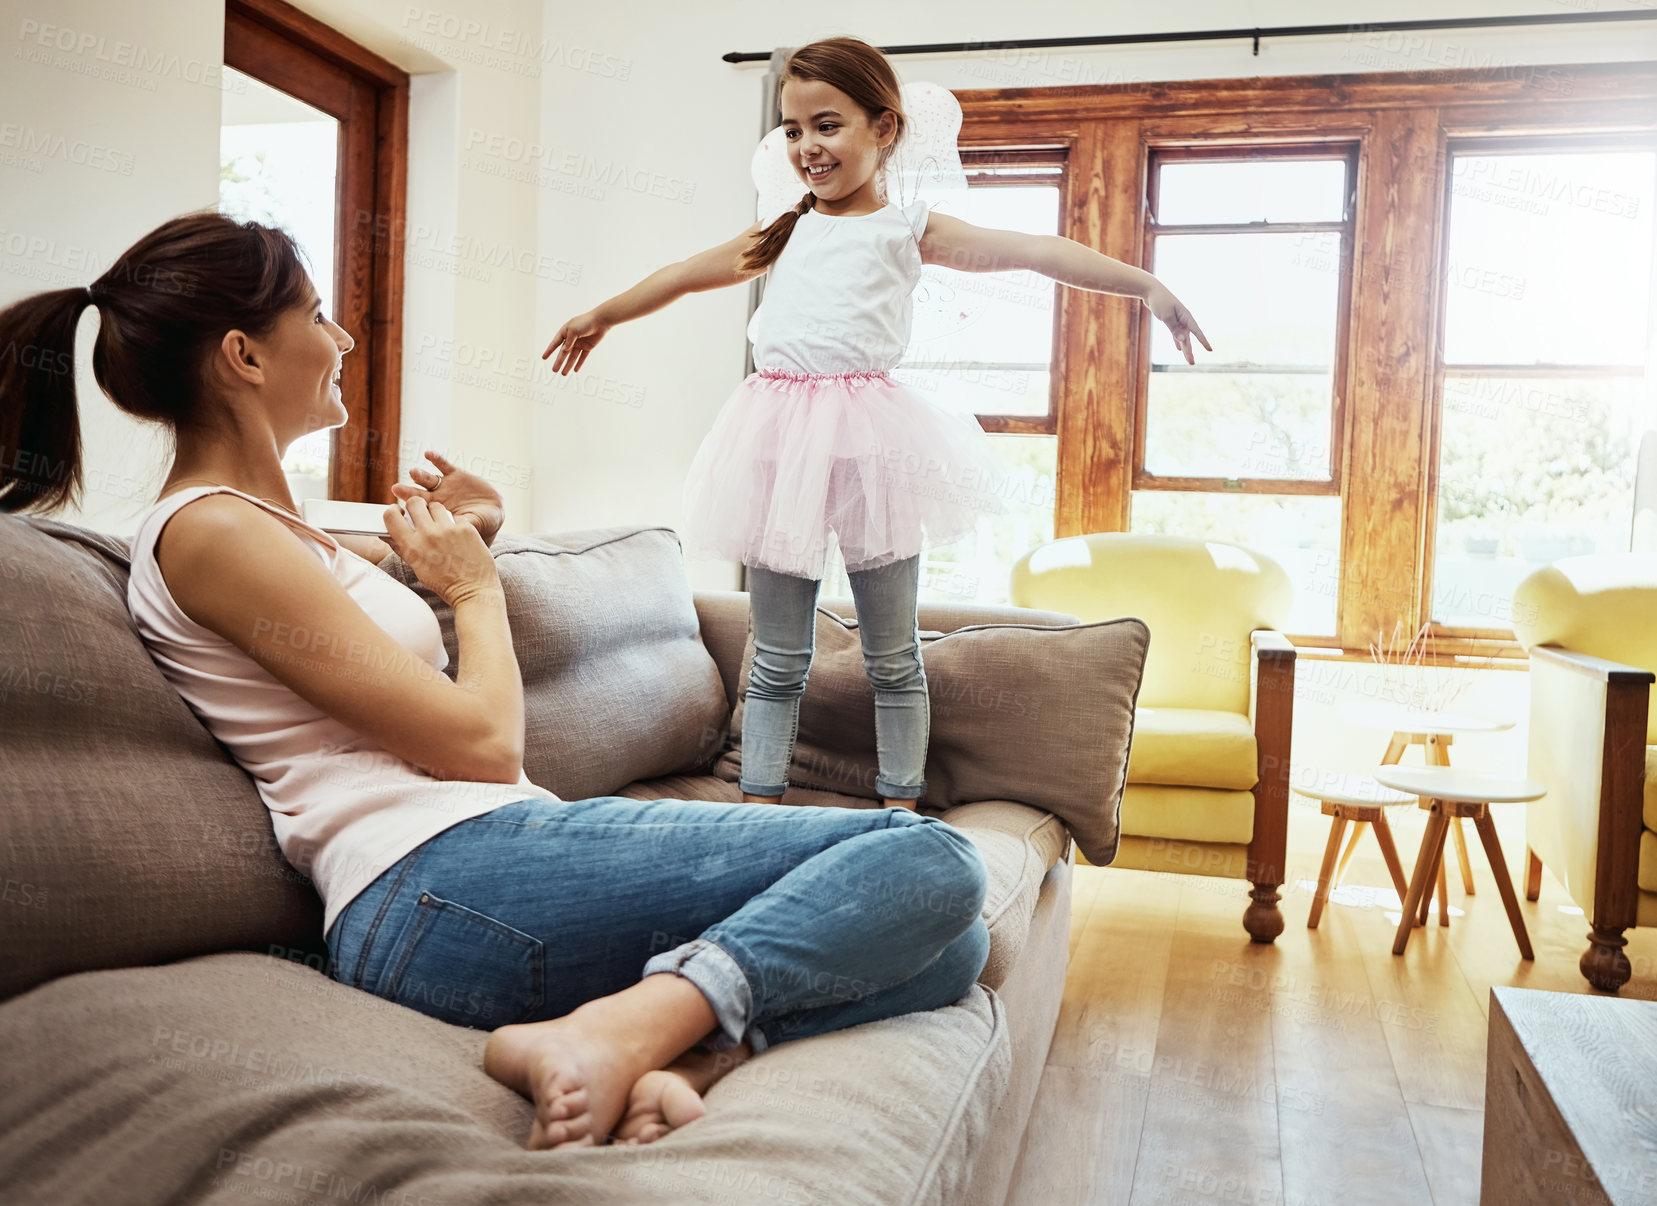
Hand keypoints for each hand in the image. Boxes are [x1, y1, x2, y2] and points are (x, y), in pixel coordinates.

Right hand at [381, 495, 500, 608]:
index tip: (399, 514)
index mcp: (412, 546)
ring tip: (440, 526)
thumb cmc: (444, 583)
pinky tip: (458, 536)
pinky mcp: (466, 528)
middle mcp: (428, 534)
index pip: (391, 516)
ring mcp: (448, 530)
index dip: (393, 511)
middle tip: (421, 514)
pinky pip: (455, 517)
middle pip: (414, 502)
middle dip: (416, 506)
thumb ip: (402, 548)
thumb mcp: (417, 568)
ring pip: (436, 506)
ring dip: (436, 513)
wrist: (473, 592)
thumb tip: (386, 534)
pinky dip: (454, 523)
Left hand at [389, 450, 503, 547]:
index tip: (399, 510)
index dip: (409, 511)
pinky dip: (436, 459)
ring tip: (413, 472)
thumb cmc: (481, 525)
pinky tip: (429, 454)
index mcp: (436, 516)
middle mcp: (436, 500)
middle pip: (418, 495)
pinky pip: (443, 465)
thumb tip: (452, 528)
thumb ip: (462, 526)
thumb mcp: (472, 528)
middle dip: (407, 492)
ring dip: (420, 475)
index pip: (419, 513)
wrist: (494, 512)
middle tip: (397, 489)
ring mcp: (445, 486)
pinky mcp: (455, 475)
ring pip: (428, 480)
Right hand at [542, 310, 609, 374]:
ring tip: (564, 374)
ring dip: (568, 365)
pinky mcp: (588, 347)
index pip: (555, 343)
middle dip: (559, 361)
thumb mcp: (573, 331)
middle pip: (563, 352)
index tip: (543, 358)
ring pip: (572, 356)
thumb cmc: (585, 322)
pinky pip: (582, 357)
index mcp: (565, 332)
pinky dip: (579, 363)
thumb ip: (568, 342)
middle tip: (554, 370)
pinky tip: (575, 370)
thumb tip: (563, 351)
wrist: (601, 321)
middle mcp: (571, 338)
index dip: (549, 350)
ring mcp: (580, 343)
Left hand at [1145, 282, 1211, 365]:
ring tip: (1188, 360)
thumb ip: (1174, 329)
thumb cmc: (1159, 301)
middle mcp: (1183, 319)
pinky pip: (1176, 334)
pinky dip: (1177, 341)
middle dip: (1190, 351)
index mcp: (1185, 316)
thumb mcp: (1166, 316)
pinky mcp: (1170, 320)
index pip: (1197, 331)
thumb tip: (1183, 340)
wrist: (1151, 290)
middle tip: (1191, 363)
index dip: (1203, 341)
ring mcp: (1177, 320)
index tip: (1210, 350)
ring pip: (1182, 337)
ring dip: (1185, 348)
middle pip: (1188, 338)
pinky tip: (1178, 349)